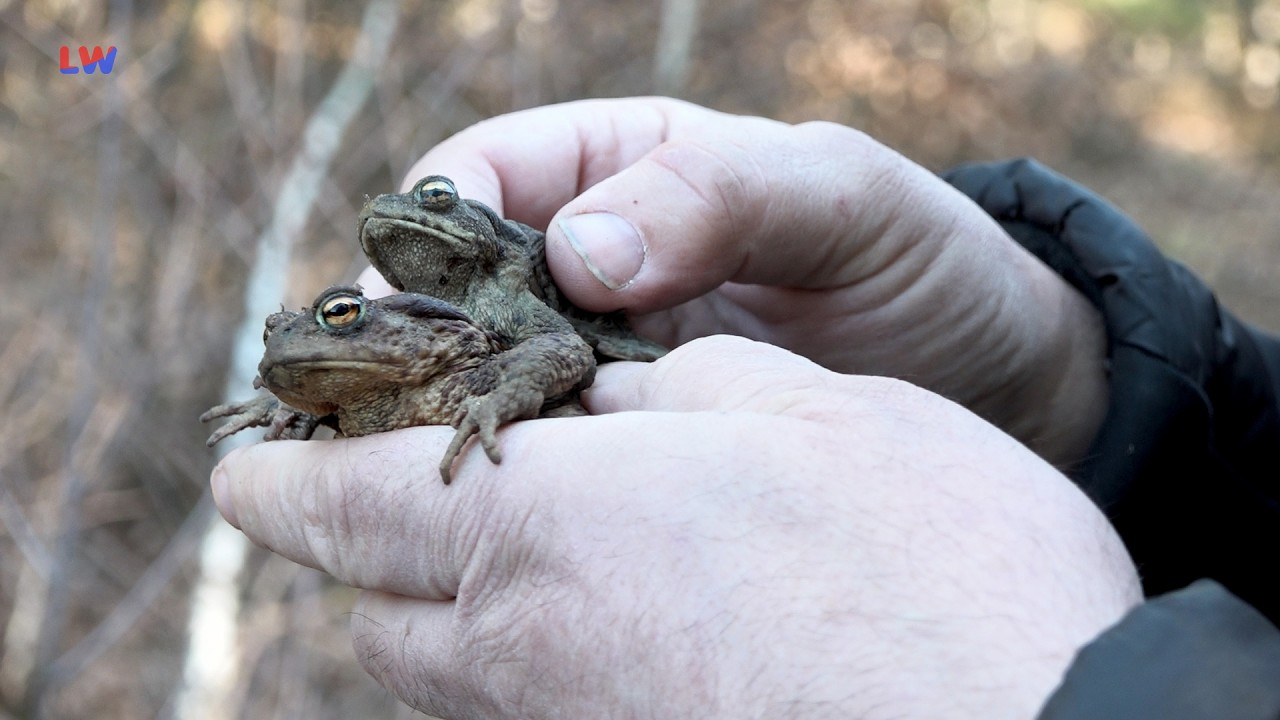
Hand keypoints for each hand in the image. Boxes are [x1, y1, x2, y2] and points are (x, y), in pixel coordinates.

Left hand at [213, 336, 1139, 719]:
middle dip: (355, 536)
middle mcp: (524, 649)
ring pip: (440, 667)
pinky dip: (514, 650)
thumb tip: (604, 398)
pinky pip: (520, 710)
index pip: (332, 505)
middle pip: (370, 604)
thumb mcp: (796, 405)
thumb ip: (665, 391)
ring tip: (500, 529)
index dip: (278, 472)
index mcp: (539, 528)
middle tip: (399, 470)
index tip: (254, 453)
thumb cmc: (926, 561)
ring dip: (432, 597)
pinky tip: (600, 605)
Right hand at [360, 98, 1108, 466]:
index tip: (432, 306)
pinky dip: (519, 470)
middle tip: (418, 403)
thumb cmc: (921, 265)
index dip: (436, 232)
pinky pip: (545, 446)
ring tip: (457, 461)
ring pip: (485, 371)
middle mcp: (593, 258)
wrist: (991, 382)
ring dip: (460, 410)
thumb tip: (578, 255)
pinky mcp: (628, 436)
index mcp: (624, 166)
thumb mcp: (841, 198)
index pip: (483, 176)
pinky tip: (516, 505)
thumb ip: (718, 199)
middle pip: (457, 285)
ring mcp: (605, 352)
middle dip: (425, 336)